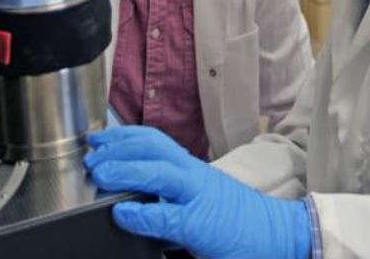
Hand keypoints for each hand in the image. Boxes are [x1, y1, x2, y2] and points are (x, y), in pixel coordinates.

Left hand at [84, 126, 311, 258]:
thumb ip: (172, 192)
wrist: (277, 234)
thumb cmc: (237, 220)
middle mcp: (195, 176)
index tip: (100, 139)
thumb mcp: (202, 196)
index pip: (155, 141)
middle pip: (153, 148)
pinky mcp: (200, 225)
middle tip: (92, 153)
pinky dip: (140, 214)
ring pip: (158, 173)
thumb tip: (136, 194)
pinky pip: (166, 217)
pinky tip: (122, 215)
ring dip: (125, 171)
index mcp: (192, 169)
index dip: (124, 136)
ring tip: (100, 173)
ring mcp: (198, 198)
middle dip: (118, 147)